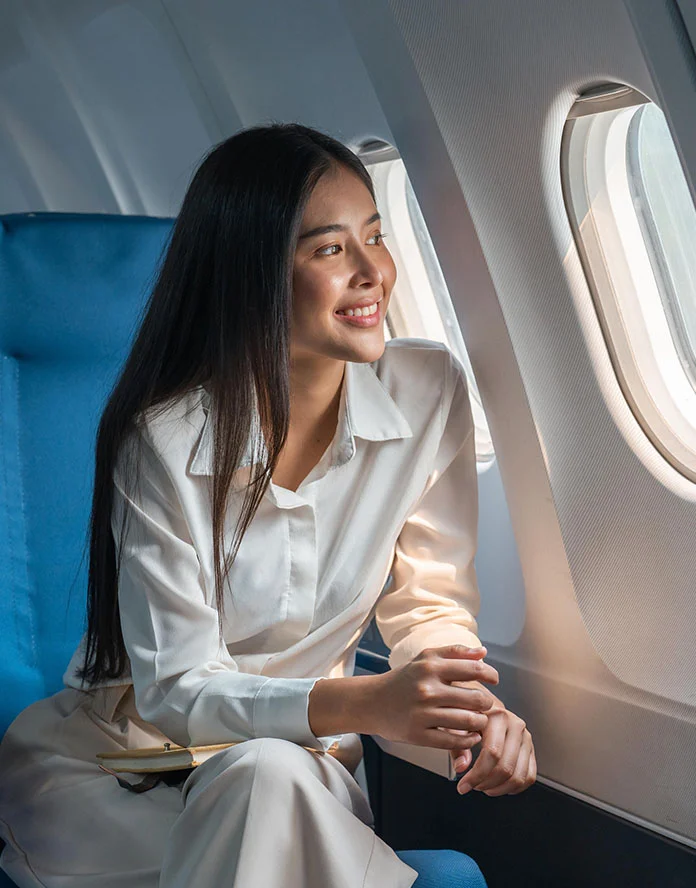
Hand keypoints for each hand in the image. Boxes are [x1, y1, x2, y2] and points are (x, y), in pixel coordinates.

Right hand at [366, 644, 499, 749]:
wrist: (372, 702)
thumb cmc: (404, 679)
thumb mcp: (425, 658)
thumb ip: (455, 653)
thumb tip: (483, 653)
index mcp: (430, 667)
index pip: (473, 669)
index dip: (490, 675)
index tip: (494, 680)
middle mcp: (427, 689)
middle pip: (476, 698)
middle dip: (487, 703)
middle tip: (484, 704)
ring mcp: (423, 714)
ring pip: (469, 721)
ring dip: (480, 722)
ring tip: (478, 720)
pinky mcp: (419, 735)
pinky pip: (454, 741)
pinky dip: (468, 740)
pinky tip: (469, 735)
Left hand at [451, 690, 536, 796]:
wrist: (480, 701)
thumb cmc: (467, 712)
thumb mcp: (456, 723)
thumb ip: (457, 746)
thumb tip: (461, 767)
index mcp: (498, 716)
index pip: (492, 753)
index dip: (476, 775)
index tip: (463, 786)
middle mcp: (515, 725)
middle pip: (506, 767)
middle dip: (486, 783)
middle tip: (472, 786)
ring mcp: (525, 737)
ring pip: (518, 776)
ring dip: (499, 788)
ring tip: (483, 786)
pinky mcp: (530, 748)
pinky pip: (529, 776)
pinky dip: (514, 787)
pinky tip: (499, 786)